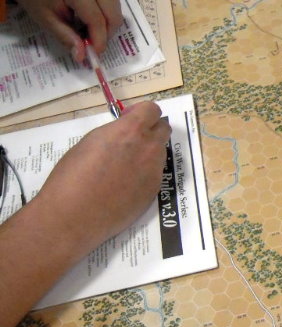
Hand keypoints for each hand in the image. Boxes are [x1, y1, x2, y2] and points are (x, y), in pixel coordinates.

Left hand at [6, 0, 122, 62]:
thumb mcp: (47, 21)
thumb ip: (66, 38)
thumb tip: (82, 57)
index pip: (96, 19)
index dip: (98, 40)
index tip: (94, 55)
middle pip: (113, 17)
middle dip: (105, 35)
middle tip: (90, 43)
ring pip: (117, 13)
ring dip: (107, 28)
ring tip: (89, 31)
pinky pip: (115, 7)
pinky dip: (108, 19)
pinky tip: (93, 21)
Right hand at [34, 101, 171, 251]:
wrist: (74, 216)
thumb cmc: (71, 176)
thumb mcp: (91, 142)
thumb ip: (115, 133)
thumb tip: (125, 132)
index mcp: (131, 131)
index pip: (153, 110)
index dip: (142, 112)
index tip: (130, 119)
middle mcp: (149, 149)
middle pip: (163, 129)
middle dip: (150, 130)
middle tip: (131, 140)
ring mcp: (155, 171)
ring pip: (160, 153)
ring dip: (147, 153)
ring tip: (123, 168)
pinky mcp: (154, 191)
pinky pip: (155, 174)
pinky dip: (144, 174)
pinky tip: (124, 186)